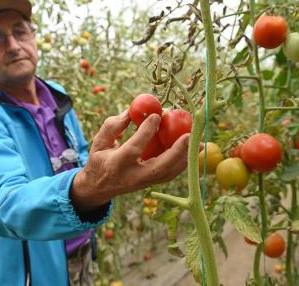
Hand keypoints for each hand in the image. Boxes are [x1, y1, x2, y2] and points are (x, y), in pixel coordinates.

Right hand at [70, 110, 189, 212]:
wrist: (98, 188)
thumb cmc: (99, 160)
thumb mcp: (99, 142)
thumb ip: (113, 126)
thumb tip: (133, 111)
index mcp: (116, 164)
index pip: (134, 148)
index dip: (146, 132)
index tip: (157, 116)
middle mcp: (133, 176)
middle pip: (159, 167)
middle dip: (176, 152)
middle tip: (189, 135)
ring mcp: (144, 183)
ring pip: (169, 173)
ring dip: (185, 158)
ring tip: (199, 143)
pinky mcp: (152, 184)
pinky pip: (170, 174)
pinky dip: (183, 162)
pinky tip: (193, 150)